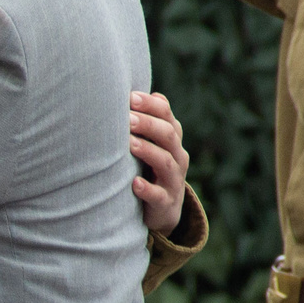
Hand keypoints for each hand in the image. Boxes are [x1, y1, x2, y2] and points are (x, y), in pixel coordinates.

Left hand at [129, 90, 187, 234]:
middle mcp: (177, 156)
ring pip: (165, 162)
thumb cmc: (150, 168)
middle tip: (126, 118)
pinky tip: (134, 183)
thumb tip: (140, 92)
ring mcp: (173, 180)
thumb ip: (147, 121)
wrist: (164, 210)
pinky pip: (159, 195)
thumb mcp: (152, 144)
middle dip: (147, 124)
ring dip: (147, 151)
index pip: (167, 115)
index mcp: (172, 138)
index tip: (129, 97)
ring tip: (129, 143)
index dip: (150, 105)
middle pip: (168, 135)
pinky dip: (147, 189)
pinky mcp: (165, 203)